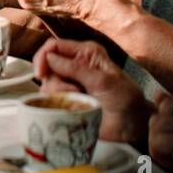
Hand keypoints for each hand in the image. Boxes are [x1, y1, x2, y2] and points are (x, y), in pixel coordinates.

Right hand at [33, 39, 150, 147]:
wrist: (132, 126)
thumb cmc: (125, 99)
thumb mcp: (103, 81)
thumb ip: (75, 68)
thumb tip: (49, 58)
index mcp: (86, 53)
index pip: (54, 46)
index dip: (43, 56)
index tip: (40, 73)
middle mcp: (75, 66)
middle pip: (46, 66)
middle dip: (53, 80)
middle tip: (72, 92)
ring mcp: (70, 84)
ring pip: (47, 85)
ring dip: (60, 94)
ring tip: (80, 101)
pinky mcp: (68, 102)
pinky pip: (51, 101)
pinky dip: (59, 105)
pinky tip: (75, 108)